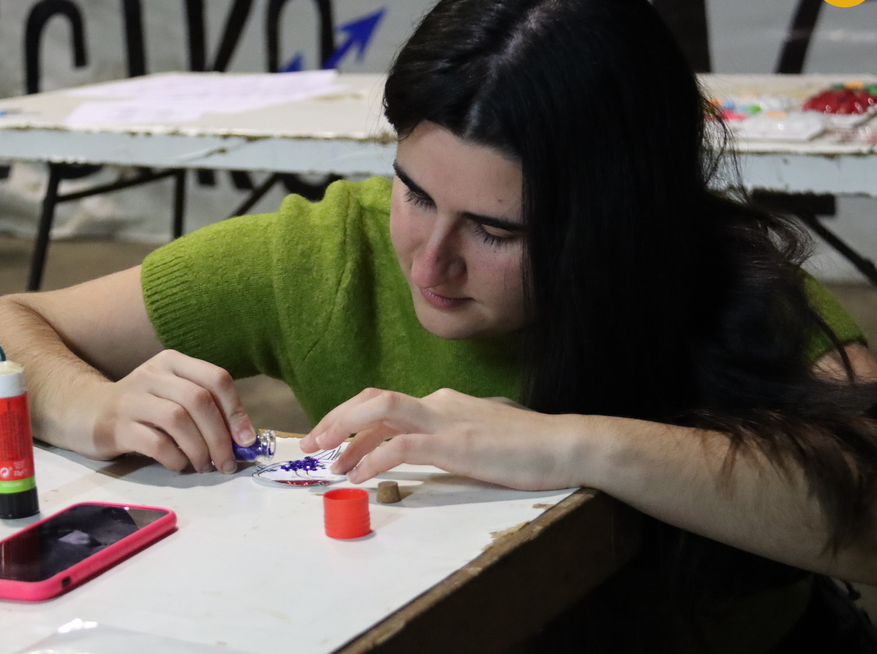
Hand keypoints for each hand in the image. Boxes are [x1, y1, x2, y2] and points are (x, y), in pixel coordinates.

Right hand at [85, 349, 255, 473]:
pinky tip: (179, 466)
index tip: (245, 439)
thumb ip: (205, 410)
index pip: (216, 378)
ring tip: (204, 466)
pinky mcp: (117, 425)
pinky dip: (174, 458)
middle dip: (220, 436)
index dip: (236, 410)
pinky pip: (155, 442)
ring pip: (178, 419)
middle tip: (227, 462)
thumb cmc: (143, 408)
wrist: (87, 412)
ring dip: (199, 449)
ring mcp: (132, 398)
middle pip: (199, 400)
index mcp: (173, 362)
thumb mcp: (172, 395)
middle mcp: (153, 373)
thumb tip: (243, 439)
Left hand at [298, 388, 584, 489]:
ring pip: (380, 411)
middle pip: (372, 400)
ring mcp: (446, 420)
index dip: (350, 421)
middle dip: (336, 420)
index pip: (384, 405)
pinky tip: (358, 477)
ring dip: (344, 431)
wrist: (566, 445)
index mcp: (442, 403)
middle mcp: (438, 403)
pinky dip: (372, 458)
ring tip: (324, 458)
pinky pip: (402, 445)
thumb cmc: (528, 448)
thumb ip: (448, 440)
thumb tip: (421, 453)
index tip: (331, 444)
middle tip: (310, 445)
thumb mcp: (479, 438)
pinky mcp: (455, 443)